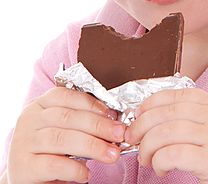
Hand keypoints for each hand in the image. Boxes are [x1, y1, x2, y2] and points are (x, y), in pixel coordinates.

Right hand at [7, 87, 125, 183]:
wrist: (25, 179)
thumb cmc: (48, 150)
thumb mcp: (61, 129)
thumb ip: (79, 122)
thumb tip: (113, 123)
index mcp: (39, 105)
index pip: (66, 95)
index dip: (91, 103)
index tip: (112, 113)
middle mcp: (28, 120)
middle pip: (67, 117)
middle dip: (98, 125)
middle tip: (119, 134)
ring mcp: (23, 143)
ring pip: (62, 138)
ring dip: (92, 146)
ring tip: (112, 154)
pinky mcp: (24, 167)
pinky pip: (53, 164)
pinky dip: (74, 169)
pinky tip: (86, 174)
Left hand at [125, 87, 207, 183]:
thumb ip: (196, 119)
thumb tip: (154, 118)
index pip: (180, 93)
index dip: (153, 101)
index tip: (138, 113)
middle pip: (169, 111)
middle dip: (142, 125)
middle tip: (133, 140)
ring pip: (168, 131)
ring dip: (148, 146)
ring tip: (146, 159)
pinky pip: (176, 153)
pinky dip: (160, 160)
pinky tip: (161, 170)